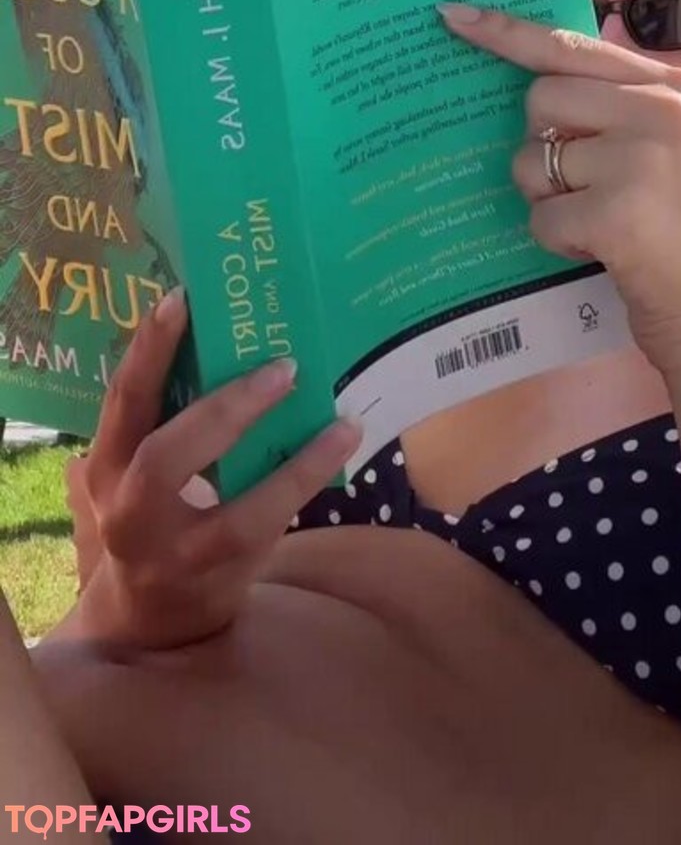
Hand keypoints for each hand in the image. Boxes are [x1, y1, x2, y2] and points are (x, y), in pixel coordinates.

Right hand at [68, 288, 360, 649]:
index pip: (122, 400)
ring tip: (317, 395)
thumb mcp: (140, 465)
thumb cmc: (157, 511)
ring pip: (226, 502)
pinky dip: (308, 472)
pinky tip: (343, 435)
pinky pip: (268, 519)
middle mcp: (129, 509)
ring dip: (285, 452)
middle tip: (281, 364)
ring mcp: (175, 550)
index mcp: (107, 465)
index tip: (180, 296)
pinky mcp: (220, 570)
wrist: (152, 614)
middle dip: (223, 407)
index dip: (148, 348)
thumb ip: (168, 412)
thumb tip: (230, 330)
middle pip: (164, 455)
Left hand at [439, 3, 680, 376]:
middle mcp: (662, 109)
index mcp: (672, 86)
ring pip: (532, 157)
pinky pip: (541, 215)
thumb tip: (529, 84)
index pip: (571, 44)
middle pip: (540, 98)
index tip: (452, 14)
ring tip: (602, 221)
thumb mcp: (665, 150)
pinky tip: (603, 250)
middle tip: (585, 185)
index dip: (507, 31)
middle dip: (541, 145)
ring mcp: (641, 158)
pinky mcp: (617, 210)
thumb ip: (612, 108)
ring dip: (549, 198)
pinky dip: (558, 241)